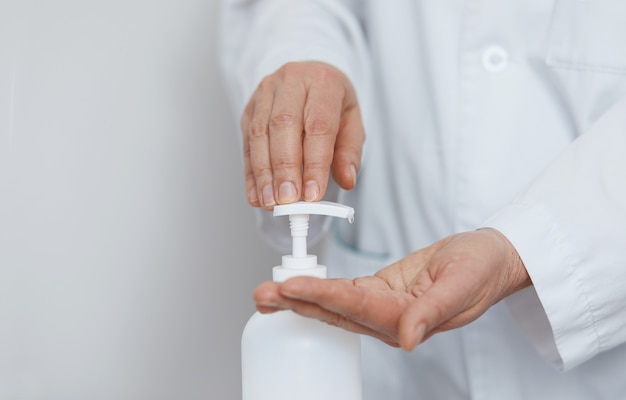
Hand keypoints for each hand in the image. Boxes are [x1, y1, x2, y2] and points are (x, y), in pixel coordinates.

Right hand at [241, 61, 363, 209]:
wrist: (309, 76)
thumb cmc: (332, 102)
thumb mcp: (352, 122)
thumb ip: (350, 152)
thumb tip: (347, 179)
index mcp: (323, 81)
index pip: (318, 125)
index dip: (315, 163)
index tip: (313, 193)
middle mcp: (291, 81)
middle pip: (284, 126)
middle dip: (285, 169)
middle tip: (288, 199)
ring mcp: (265, 93)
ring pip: (260, 134)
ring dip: (264, 173)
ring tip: (271, 202)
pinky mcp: (249, 109)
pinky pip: (247, 143)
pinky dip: (251, 173)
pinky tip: (256, 194)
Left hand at [254, 228, 530, 349]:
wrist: (492, 260)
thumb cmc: (482, 269)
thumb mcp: (462, 285)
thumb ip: (433, 312)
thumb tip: (407, 340)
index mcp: (406, 318)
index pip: (356, 307)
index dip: (322, 297)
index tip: (290, 288)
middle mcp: (389, 319)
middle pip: (335, 312)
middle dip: (296, 303)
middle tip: (262, 295)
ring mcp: (383, 307)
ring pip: (335, 304)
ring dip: (300, 299)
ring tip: (268, 293)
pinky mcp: (381, 291)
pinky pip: (345, 293)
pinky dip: (319, 289)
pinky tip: (297, 290)